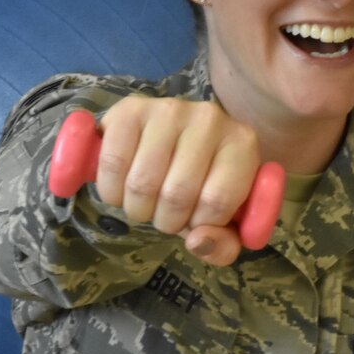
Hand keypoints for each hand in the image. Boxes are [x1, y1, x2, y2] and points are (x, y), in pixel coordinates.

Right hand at [95, 95, 260, 264]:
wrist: (175, 142)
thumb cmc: (203, 185)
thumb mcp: (223, 220)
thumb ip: (222, 244)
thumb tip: (198, 242)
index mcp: (242, 144)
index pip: (217, 202)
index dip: (199, 224)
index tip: (196, 219)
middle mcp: (210, 118)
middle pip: (176, 194)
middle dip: (166, 220)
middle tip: (166, 213)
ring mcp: (169, 109)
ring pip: (141, 183)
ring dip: (137, 208)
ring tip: (145, 201)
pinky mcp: (130, 108)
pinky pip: (112, 163)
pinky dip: (111, 190)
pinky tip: (121, 187)